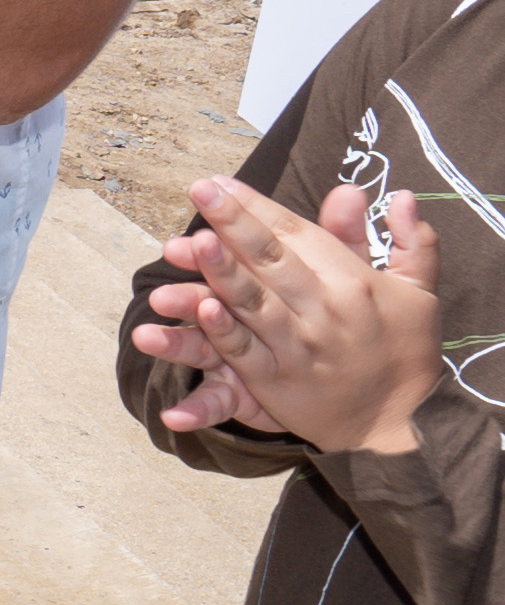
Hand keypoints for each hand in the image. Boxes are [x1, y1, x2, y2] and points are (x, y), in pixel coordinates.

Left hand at [141, 177, 443, 452]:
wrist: (408, 421)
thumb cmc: (405, 347)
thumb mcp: (415, 291)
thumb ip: (402, 242)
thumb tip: (399, 194)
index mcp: (351, 282)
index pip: (294, 234)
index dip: (255, 206)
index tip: (218, 182)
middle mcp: (322, 311)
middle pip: (269, 260)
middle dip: (234, 224)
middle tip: (200, 191)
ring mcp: (297, 348)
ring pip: (251, 303)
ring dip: (220, 273)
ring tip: (189, 244)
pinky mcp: (276, 382)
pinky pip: (243, 354)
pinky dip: (222, 334)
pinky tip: (203, 312)